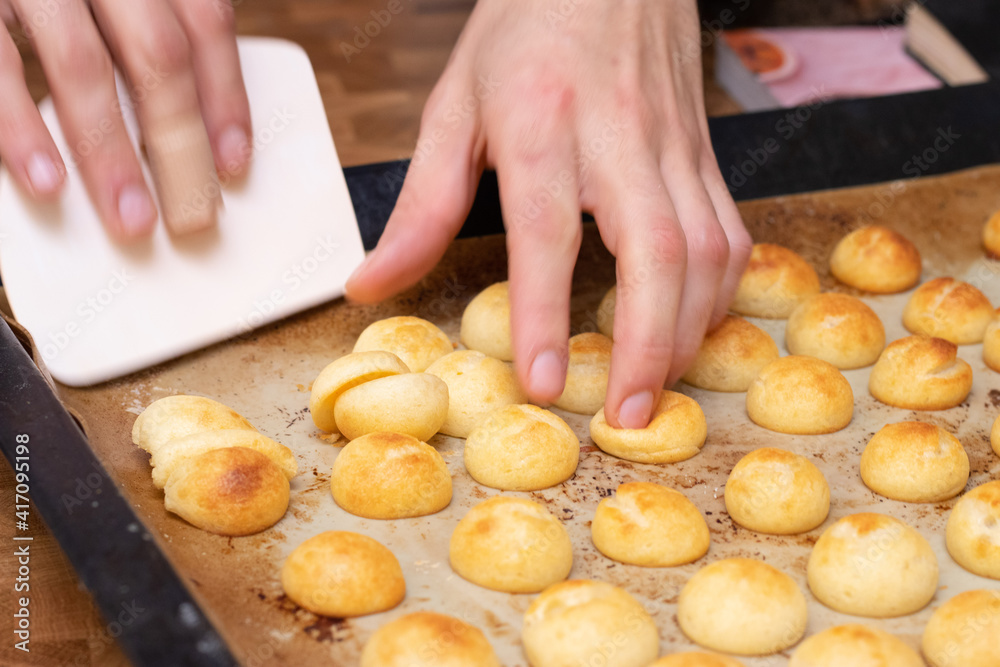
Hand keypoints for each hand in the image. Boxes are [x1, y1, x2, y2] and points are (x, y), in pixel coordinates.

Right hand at [0, 0, 250, 238]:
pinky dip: (22, 129)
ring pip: (84, 65)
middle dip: (180, 140)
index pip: (205, 21)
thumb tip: (192, 137)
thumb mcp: (120, 2)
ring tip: (130, 216)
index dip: (226, 95)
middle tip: (191, 213)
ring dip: (111, 152)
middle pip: (159, 52)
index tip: (233, 163)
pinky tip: (48, 181)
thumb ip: (143, 40)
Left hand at [345, 0, 751, 428]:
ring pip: (704, 249)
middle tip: (627, 416)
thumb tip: (372, 284)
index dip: (544, 311)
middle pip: (654, 251)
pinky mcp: (704, 153)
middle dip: (647, 344)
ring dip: (688, 330)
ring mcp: (672, 146)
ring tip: (658, 390)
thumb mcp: (454, 106)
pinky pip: (728, 231)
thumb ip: (420, 205)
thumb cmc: (526, 29)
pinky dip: (718, 293)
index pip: (547, 230)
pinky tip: (693, 326)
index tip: (541, 382)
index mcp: (541, 125)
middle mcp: (617, 138)